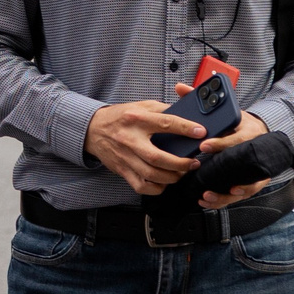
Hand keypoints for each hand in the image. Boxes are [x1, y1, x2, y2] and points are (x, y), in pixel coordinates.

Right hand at [84, 98, 202, 195]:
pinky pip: (141, 186)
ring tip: (182, 172)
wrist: (92, 129)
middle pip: (158, 158)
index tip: (201, 133)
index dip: (186, 129)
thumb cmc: (119, 117)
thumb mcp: (140, 106)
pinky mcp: (122, 170)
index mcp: (136, 119)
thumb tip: (188, 117)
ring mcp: (125, 157)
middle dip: (180, 163)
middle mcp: (129, 139)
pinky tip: (164, 181)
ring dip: (172, 177)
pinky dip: (157, 188)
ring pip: (151, 175)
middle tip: (193, 162)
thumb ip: (162, 110)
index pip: (165, 124)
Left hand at [193, 97, 272, 209]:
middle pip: (244, 166)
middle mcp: (255, 151)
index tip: (203, 146)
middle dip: (224, 171)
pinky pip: (241, 193)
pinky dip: (226, 199)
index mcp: (249, 132)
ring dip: (225, 193)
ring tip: (206, 195)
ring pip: (245, 185)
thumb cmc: (238, 123)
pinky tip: (209, 201)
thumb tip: (180, 87)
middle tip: (203, 174)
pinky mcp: (253, 181)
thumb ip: (202, 99)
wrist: (261, 134)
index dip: (220, 143)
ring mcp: (256, 169)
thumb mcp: (226, 109)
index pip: (236, 139)